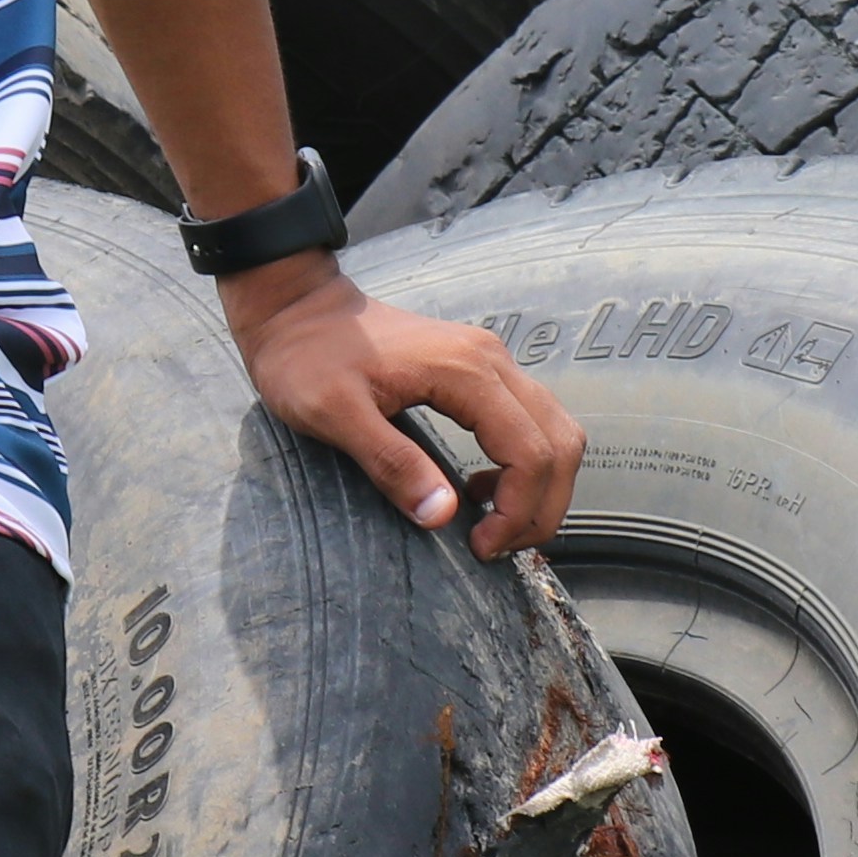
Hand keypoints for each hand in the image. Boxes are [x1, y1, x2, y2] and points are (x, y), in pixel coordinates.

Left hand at [222, 254, 584, 554]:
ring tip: (494, 526)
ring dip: (538, 487)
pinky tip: (478, 488)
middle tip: (497, 548)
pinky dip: (524, 463)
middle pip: (559, 444)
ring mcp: (490, 360)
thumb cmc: (308, 357)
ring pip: (554, 431)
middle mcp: (492, 361)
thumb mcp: (335, 415)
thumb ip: (392, 463)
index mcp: (466, 372)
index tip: (480, 548)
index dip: (518, 512)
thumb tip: (443, 515)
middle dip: (541, 507)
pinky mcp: (479, 368)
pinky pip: (529, 421)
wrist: (299, 308)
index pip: (531, 453)